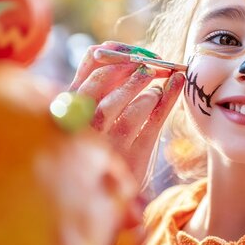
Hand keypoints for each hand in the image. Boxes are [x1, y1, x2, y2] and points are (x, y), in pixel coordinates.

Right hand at [69, 41, 184, 184]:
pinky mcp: (134, 156)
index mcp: (69, 109)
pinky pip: (154, 122)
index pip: (88, 68)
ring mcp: (109, 144)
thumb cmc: (99, 142)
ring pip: (130, 107)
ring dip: (149, 89)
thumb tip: (118, 51)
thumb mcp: (88, 114)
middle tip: (149, 63)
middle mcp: (84, 127)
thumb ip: (98, 86)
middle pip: (104, 86)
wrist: (106, 195)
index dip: (114, 53)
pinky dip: (167, 99)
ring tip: (158, 83)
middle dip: (130, 69)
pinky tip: (175, 85)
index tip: (133, 50)